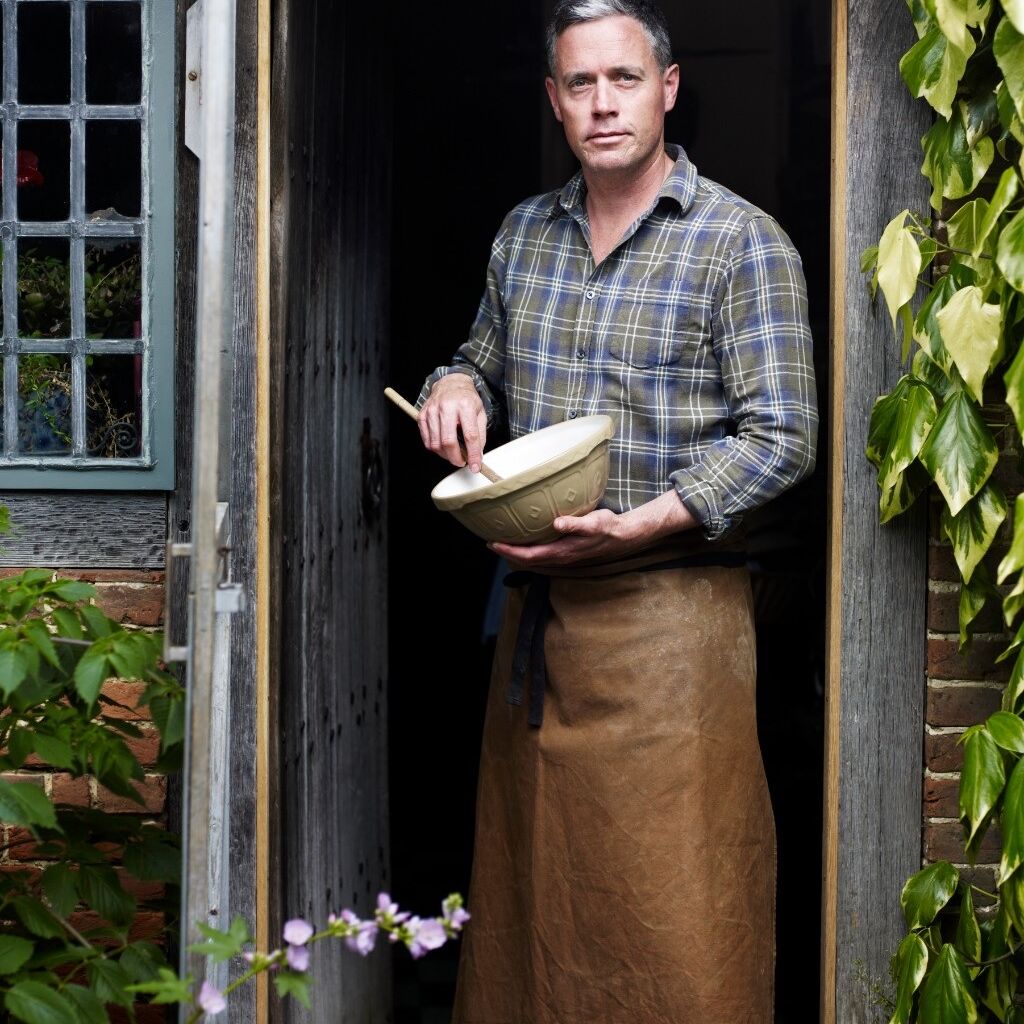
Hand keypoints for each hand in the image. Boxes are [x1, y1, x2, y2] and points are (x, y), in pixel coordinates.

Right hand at [419, 375, 486, 471]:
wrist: (450, 383)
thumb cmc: (466, 399)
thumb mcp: (480, 413)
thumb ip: (480, 435)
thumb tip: (477, 455)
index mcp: (465, 405)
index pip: (470, 435)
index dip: (473, 454)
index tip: (475, 466)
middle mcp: (447, 407)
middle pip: (449, 441)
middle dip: (456, 458)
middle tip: (461, 462)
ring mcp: (432, 410)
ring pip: (436, 443)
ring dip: (445, 455)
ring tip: (453, 453)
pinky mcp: (422, 415)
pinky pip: (426, 440)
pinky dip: (434, 448)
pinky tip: (442, 446)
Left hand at [490, 490, 698, 567]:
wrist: (624, 535)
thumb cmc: (608, 527)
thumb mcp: (593, 523)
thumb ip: (575, 524)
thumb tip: (557, 524)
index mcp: (561, 551)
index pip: (528, 555)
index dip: (509, 551)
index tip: (492, 543)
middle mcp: (560, 556)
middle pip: (527, 559)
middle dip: (507, 552)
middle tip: (490, 540)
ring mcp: (563, 555)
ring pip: (534, 557)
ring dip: (517, 551)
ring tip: (503, 540)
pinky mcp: (566, 550)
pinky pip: (542, 552)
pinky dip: (529, 547)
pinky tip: (526, 538)